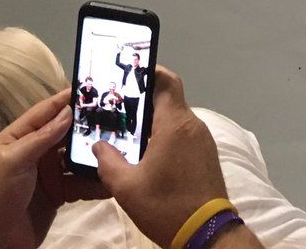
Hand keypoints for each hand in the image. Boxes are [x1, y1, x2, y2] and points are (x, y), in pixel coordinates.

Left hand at [0, 88, 103, 248]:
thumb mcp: (13, 161)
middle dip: (88, 126)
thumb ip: (42, 136)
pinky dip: (95, 182)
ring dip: (95, 154)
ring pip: (77, 157)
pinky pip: (81, 183)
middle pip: (67, 133)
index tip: (94, 87)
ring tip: (120, 148)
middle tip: (117, 118)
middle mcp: (37, 151)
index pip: (46, 111)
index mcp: (20, 137)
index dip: (68, 99)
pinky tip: (111, 181)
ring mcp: (49, 173)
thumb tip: (69, 111)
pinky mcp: (59, 194)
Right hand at [93, 67, 227, 248]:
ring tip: (130, 132)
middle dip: (146, 101)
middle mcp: (193, 124)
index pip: (167, 81)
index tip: (131, 75)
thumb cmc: (166, 205)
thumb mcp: (127, 187)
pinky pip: (184, 134)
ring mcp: (203, 139)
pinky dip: (167, 135)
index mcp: (175, 123)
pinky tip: (149, 153)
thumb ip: (108, 161)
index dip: (151, 72)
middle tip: (121, 109)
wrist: (205, 233)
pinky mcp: (206, 154)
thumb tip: (99, 144)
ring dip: (156, 121)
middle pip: (170, 99)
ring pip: (177, 118)